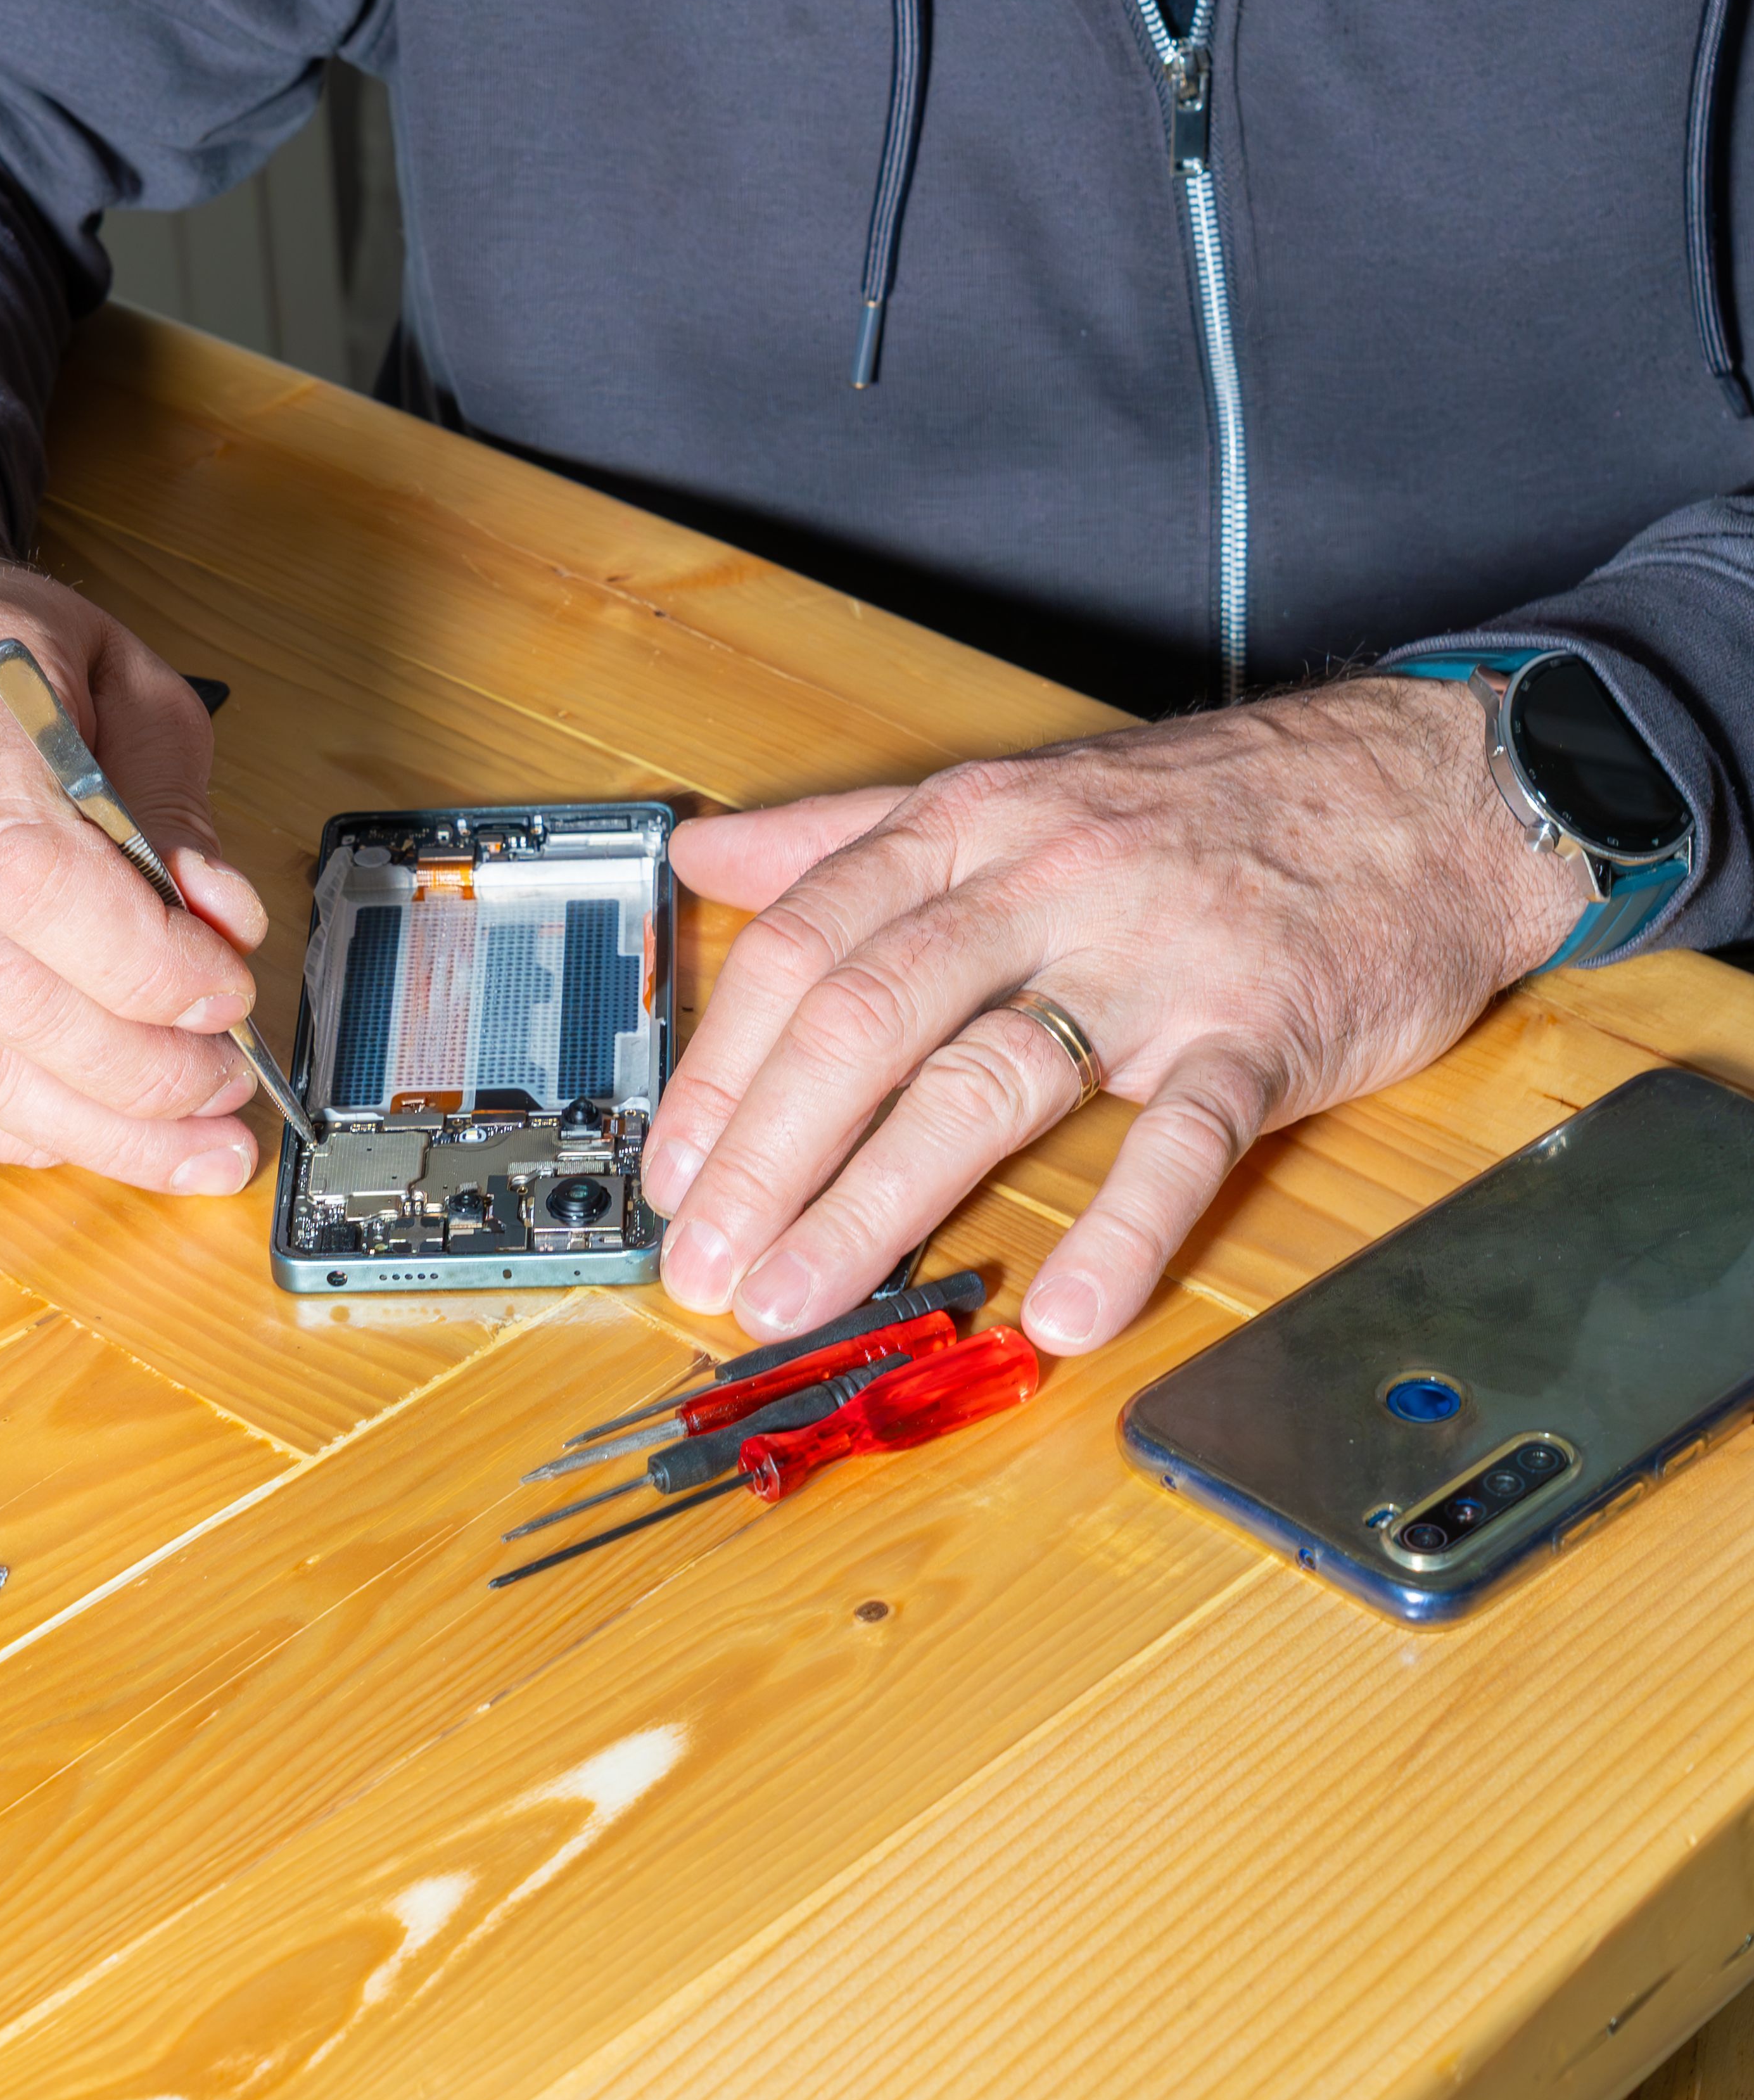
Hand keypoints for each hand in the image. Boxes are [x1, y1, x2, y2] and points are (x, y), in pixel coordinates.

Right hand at [0, 496, 269, 1191]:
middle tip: (223, 1086)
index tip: (225, 993)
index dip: (142, 960)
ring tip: (183, 1138)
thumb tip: (224, 926)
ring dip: (87, 1124)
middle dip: (136, 1067)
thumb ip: (175, 808)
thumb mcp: (123, 686)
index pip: (29, 868)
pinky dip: (3, 1129)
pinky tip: (81, 1132)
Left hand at [639, 676, 1592, 1352]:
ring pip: (986, 1080)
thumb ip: (846, 834)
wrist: (1430, 789)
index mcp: (966, 830)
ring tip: (800, 1297)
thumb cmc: (1207, 807)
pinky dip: (1121, 1229)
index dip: (720, 1070)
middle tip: (704, 1264)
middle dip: (764, 1156)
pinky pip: (1181, 1137)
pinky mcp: (1262, 1028)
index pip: (802, 949)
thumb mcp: (1009, 792)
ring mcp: (1152, 959)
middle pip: (864, 1022)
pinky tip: (1062, 1310)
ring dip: (876, 1203)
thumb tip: (709, 856)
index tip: (669, 1173)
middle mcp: (1040, 885)